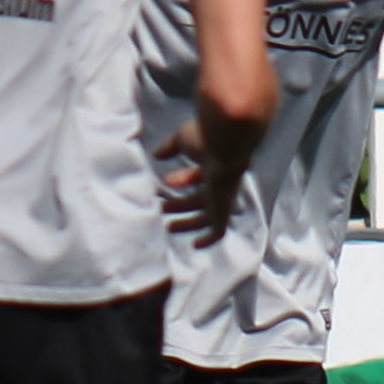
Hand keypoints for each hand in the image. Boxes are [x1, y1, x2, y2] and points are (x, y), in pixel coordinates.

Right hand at [157, 118, 251, 244]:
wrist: (226, 145)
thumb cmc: (205, 138)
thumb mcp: (183, 139)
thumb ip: (171, 146)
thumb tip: (158, 154)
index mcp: (216, 164)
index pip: (201, 176)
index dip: (183, 179)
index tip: (164, 182)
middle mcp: (223, 182)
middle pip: (202, 198)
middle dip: (182, 204)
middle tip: (162, 208)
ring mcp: (224, 197)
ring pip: (208, 216)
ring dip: (189, 223)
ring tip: (169, 227)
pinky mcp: (223, 210)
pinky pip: (219, 230)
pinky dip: (209, 239)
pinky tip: (196, 245)